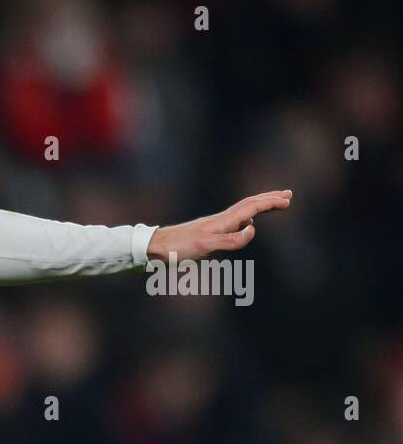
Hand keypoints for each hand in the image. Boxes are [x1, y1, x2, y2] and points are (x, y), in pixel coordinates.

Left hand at [147, 190, 292, 262]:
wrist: (155, 247)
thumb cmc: (178, 248)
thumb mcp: (206, 246)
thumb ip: (231, 240)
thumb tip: (253, 230)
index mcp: (222, 221)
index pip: (251, 208)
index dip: (270, 203)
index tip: (288, 200)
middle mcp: (220, 219)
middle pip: (249, 204)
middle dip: (269, 199)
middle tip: (288, 195)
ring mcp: (214, 225)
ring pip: (242, 211)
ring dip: (259, 206)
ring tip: (273, 204)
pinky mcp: (208, 232)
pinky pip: (234, 221)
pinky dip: (246, 218)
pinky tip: (247, 225)